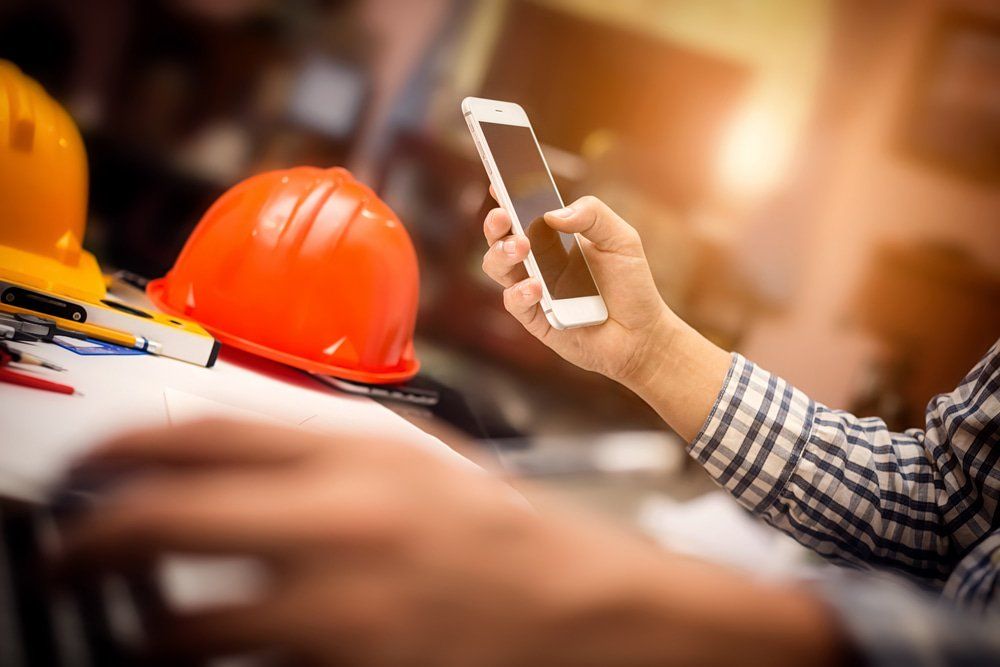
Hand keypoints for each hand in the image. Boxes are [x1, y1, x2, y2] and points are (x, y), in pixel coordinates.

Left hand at [59, 420, 848, 666]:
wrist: (574, 604)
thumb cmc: (496, 530)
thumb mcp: (411, 459)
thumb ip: (321, 452)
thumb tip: (227, 456)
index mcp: (356, 451)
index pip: (203, 433)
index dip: (124, 450)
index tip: (89, 469)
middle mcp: (339, 518)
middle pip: (170, 515)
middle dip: (93, 538)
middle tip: (65, 553)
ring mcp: (341, 603)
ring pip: (186, 619)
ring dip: (141, 623)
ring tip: (126, 622)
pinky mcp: (351, 666)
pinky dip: (202, 665)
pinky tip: (193, 655)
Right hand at [482, 194, 732, 440]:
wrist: (642, 335)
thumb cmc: (632, 285)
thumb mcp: (621, 239)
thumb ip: (593, 215)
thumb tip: (553, 214)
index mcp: (554, 237)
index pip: (523, 212)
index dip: (507, 196)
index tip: (497, 181)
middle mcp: (538, 261)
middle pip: (500, 238)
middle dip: (495, 224)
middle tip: (503, 216)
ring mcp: (533, 290)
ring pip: (497, 267)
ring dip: (501, 253)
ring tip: (521, 247)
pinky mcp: (534, 319)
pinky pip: (514, 302)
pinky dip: (520, 291)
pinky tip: (536, 286)